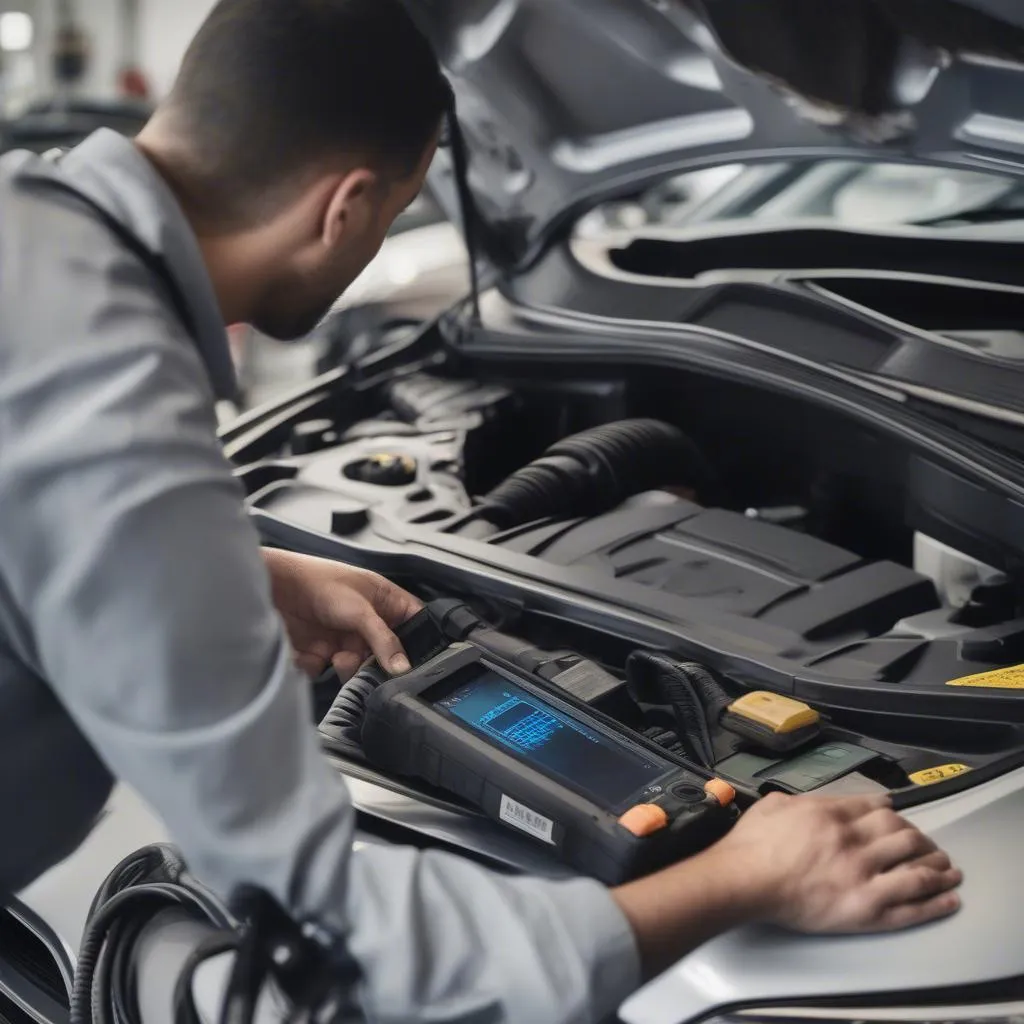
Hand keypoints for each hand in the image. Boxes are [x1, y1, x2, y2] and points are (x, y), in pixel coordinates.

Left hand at [262, 548, 421, 679]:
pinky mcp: (320, 653)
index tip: (416, 662)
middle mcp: (368, 623)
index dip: (420, 642)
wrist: (276, 587)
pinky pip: (328, 672)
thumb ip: (384, 640)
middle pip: (386, 655)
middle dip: (378, 664)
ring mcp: (344, 639)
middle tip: (372, 668)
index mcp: (385, 602)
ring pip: (358, 669)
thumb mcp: (360, 610)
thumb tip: (403, 668)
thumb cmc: (320, 582)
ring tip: (338, 658)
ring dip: (349, 669)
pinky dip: (319, 668)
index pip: (414, 624)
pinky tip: (311, 655)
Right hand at [716, 793, 961, 932]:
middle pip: (903, 834)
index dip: (893, 811)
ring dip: (938, 866)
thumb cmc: (751, 845)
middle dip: (921, 838)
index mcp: (832, 815)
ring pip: (916, 866)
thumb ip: (799, 801)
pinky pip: (911, 904)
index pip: (876, 808)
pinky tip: (948, 897)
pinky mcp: (865, 908)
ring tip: (948, 868)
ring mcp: (863, 876)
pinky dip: (935, 901)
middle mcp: (854, 842)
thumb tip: (811, 803)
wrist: (744, 879)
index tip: (899, 815)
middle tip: (927, 843)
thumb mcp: (774, 805)